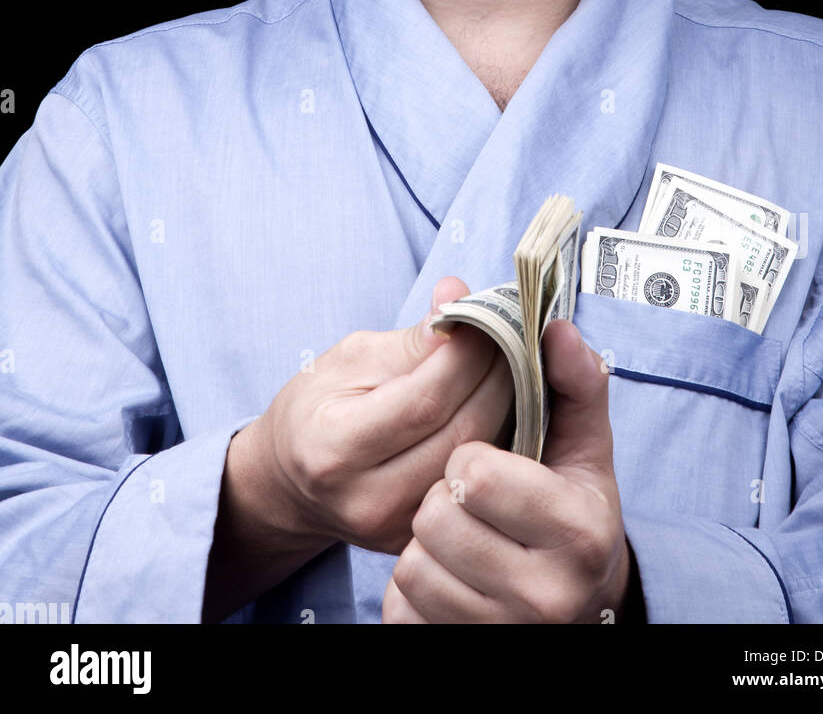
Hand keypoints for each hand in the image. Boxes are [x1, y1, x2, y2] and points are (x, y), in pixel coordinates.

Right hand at [248, 277, 514, 555]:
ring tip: (513, 369)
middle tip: (516, 339)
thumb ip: (411, 338)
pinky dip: (496, 442)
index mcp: (335, 447)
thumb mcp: (350, 359)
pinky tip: (503, 410)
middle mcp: (367, 498)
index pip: (426, 398)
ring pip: (475, 460)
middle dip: (499, 378)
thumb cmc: (319, 408)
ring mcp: (397, 529)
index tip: (492, 318)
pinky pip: (473, 484)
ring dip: (508, 409)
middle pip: (462, 432)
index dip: (469, 355)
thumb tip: (458, 295)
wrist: (292, 483)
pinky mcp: (421, 540)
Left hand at [382, 317, 631, 622]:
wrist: (570, 605)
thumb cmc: (568, 511)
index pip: (477, 472)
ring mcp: (504, 633)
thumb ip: (573, 382)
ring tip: (458, 532)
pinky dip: (411, 586)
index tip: (483, 459)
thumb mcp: (582, 447)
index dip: (468, 456)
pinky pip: (400, 609)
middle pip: (435, 517)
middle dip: (441, 495)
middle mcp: (548, 595)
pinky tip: (445, 573)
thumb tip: (554, 328)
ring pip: (412, 564)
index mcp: (579, 530)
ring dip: (424, 539)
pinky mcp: (460, 652)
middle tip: (467, 497)